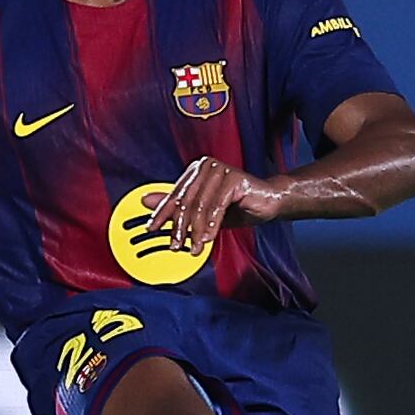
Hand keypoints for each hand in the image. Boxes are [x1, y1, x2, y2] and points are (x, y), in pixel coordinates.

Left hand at [147, 158, 286, 253]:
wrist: (269, 202)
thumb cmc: (238, 205)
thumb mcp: (203, 212)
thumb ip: (176, 206)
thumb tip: (146, 201)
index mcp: (195, 171)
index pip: (174, 195)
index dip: (161, 213)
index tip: (152, 229)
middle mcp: (205, 166)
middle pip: (185, 201)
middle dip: (179, 227)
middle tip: (176, 246)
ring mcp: (219, 170)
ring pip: (200, 205)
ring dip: (196, 231)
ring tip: (195, 248)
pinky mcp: (233, 178)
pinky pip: (217, 206)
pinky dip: (211, 225)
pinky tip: (208, 238)